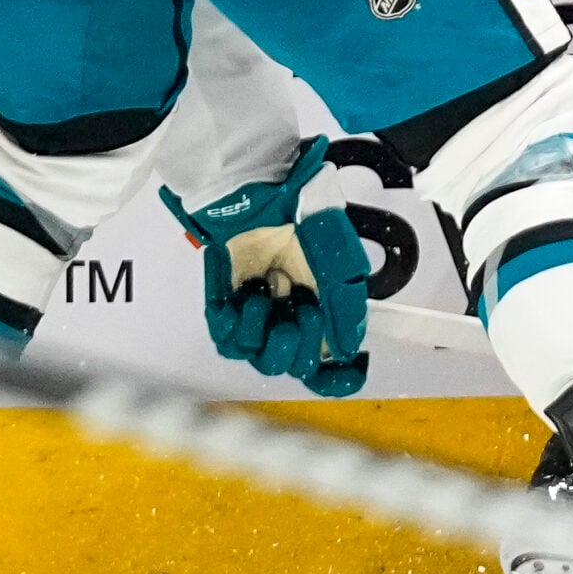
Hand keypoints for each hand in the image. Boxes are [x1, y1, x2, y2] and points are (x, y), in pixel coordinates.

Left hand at [164, 136, 371, 396]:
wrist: (261, 199)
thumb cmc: (303, 220)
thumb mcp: (340, 264)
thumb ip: (346, 309)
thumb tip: (346, 349)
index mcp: (321, 309)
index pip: (326, 359)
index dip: (335, 374)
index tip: (344, 373)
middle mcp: (289, 316)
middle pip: (290, 365)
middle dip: (298, 346)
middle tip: (303, 314)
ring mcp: (256, 314)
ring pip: (257, 357)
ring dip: (265, 330)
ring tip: (270, 294)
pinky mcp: (225, 307)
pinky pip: (226, 340)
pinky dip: (238, 324)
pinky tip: (249, 297)